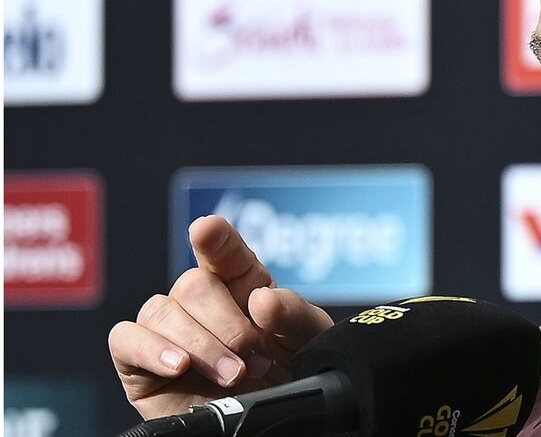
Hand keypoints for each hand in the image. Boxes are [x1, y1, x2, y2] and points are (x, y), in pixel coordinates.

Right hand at [108, 215, 333, 418]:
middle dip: (226, 324)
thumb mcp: (308, 342)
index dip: (216, 238)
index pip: (224, 250)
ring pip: (161, 311)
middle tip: (252, 358)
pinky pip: (126, 339)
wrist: (269, 425)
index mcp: (242, 283)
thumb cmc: (288, 376)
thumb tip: (262, 299)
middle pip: (193, 285)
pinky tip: (179, 366)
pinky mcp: (138, 362)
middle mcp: (200, 301)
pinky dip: (151, 350)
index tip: (207, 230)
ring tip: (233, 376)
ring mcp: (167, 330)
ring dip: (200, 345)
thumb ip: (294, 315)